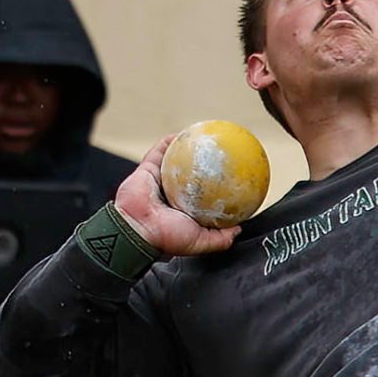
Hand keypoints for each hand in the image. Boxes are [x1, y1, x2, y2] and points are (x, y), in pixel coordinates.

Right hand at [112, 133, 241, 255]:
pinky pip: (160, 151)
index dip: (216, 187)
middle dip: (204, 165)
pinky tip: (183, 134)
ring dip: (188, 148)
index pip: (204, 197)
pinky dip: (170, 142)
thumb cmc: (166, 236)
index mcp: (184, 210)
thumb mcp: (201, 242)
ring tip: (203, 139)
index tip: (231, 179)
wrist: (138, 227)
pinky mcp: (148, 169)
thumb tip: (238, 229)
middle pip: (192, 176)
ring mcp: (160, 180)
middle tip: (218, 155)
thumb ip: (221, 238)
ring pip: (176, 161)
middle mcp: (172, 194)